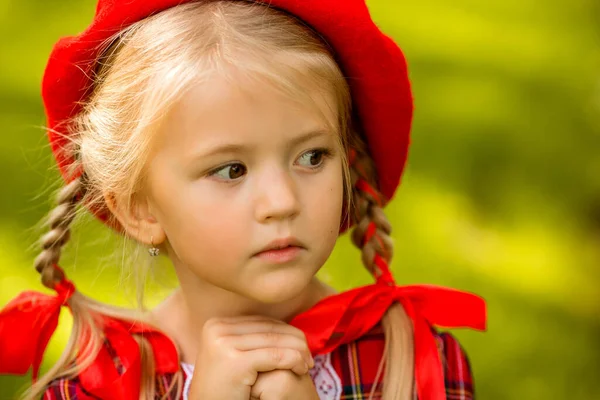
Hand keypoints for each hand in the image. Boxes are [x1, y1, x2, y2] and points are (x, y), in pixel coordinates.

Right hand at [188, 315, 314, 399]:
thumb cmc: (225, 388)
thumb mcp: (232, 356)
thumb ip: (249, 339)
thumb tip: (282, 326)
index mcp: (217, 324)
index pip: (261, 322)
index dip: (285, 332)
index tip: (301, 345)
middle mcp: (217, 329)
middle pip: (269, 329)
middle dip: (294, 341)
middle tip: (309, 355)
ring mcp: (224, 344)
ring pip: (275, 341)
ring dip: (298, 352)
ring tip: (308, 363)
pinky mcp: (235, 361)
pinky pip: (275, 356)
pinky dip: (293, 361)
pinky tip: (301, 369)